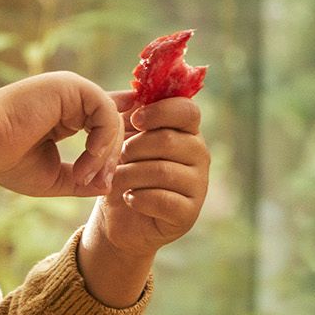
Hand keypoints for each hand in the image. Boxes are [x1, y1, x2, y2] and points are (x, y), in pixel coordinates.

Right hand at [0, 73, 123, 198]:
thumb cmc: (7, 162)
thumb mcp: (52, 177)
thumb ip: (81, 180)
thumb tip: (108, 186)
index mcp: (64, 114)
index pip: (103, 119)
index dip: (120, 135)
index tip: (133, 155)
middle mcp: (70, 98)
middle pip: (112, 124)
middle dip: (111, 159)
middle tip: (97, 183)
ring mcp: (70, 89)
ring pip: (112, 118)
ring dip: (106, 153)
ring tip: (85, 175)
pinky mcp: (70, 85)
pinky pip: (105, 111)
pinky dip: (103, 138)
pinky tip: (89, 156)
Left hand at [96, 94, 208, 253]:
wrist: (120, 218)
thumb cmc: (124, 171)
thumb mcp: (123, 140)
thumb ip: (128, 116)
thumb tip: (129, 96)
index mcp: (187, 131)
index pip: (188, 110)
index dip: (160, 111)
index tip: (135, 120)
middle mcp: (199, 155)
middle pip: (169, 140)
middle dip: (134, 147)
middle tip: (118, 156)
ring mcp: (198, 185)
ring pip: (163, 170)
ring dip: (131, 174)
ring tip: (116, 179)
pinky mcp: (189, 213)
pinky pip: (163, 200)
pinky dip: (139, 198)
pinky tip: (129, 198)